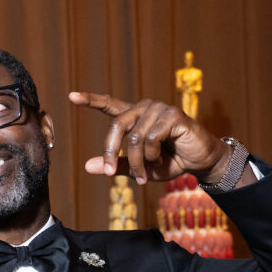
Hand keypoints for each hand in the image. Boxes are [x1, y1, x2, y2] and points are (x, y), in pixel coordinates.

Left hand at [69, 92, 230, 183]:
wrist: (200, 162)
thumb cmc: (170, 162)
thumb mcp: (139, 168)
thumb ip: (115, 165)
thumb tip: (87, 166)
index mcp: (135, 117)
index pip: (110, 104)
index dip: (91, 100)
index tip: (71, 96)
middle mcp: (145, 108)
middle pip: (117, 126)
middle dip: (110, 152)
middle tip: (109, 173)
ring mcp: (159, 109)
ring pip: (134, 138)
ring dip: (137, 162)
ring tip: (145, 175)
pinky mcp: (172, 116)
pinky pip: (150, 138)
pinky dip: (152, 155)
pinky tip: (160, 160)